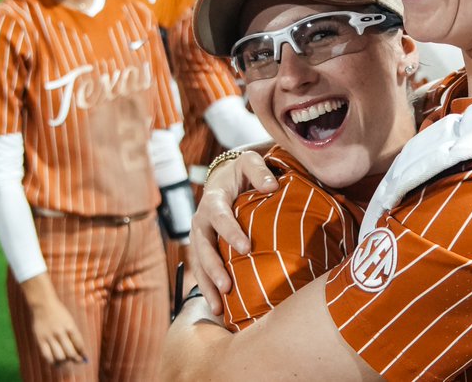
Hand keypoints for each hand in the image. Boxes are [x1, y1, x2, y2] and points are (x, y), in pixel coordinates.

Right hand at [20, 275, 87, 366]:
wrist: (43, 304)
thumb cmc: (59, 313)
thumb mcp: (69, 321)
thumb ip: (74, 335)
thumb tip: (80, 352)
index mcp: (70, 327)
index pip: (79, 345)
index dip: (83, 354)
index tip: (84, 358)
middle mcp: (60, 333)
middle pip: (70, 353)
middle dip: (75, 359)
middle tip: (76, 360)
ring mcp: (50, 337)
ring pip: (59, 357)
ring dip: (64, 362)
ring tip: (66, 361)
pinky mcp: (40, 340)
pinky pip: (47, 356)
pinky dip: (53, 362)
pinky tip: (56, 362)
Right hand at [188, 150, 277, 313]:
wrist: (224, 178)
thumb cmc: (241, 172)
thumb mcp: (248, 163)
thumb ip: (259, 171)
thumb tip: (272, 186)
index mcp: (213, 200)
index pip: (219, 217)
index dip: (230, 231)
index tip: (245, 247)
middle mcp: (201, 221)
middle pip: (203, 247)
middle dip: (214, 267)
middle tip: (227, 285)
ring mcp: (200, 237)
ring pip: (199, 264)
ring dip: (208, 285)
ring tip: (219, 305)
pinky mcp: (203, 250)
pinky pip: (201, 272)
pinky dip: (207, 290)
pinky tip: (218, 309)